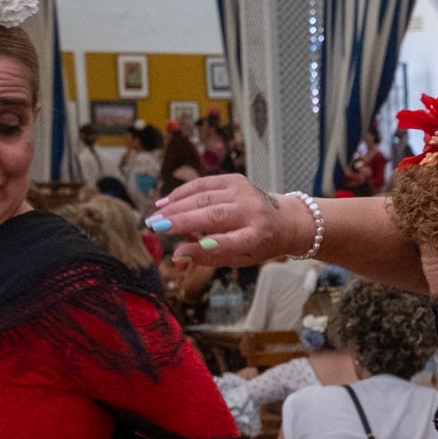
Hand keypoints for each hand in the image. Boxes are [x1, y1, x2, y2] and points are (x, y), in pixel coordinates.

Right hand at [148, 175, 310, 269]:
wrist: (283, 219)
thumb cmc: (258, 243)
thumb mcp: (241, 259)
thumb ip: (211, 257)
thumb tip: (179, 255)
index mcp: (258, 236)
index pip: (231, 242)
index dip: (206, 246)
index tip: (180, 251)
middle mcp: (252, 211)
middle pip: (213, 215)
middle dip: (180, 221)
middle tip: (154, 227)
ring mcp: (244, 192)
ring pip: (203, 197)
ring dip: (175, 206)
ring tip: (154, 218)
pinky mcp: (235, 179)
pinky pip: (203, 184)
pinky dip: (182, 193)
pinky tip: (165, 202)